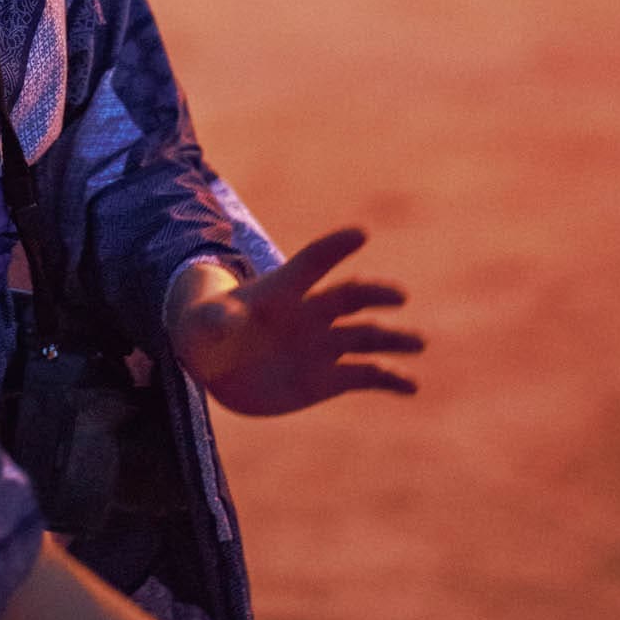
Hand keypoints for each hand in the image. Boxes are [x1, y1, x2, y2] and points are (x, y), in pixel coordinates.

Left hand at [168, 226, 423, 415]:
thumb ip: (216, 319)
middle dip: (374, 294)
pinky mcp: (328, 378)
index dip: (334, 247)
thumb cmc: (206, 333)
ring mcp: (323, 345)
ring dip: (393, 338)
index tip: (360, 233)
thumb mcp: (202, 325)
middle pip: (349, 296)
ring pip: (366, 336)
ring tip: (417, 342)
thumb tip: (227, 319)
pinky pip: (365, 375)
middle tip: (398, 296)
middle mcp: (310, 313)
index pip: (312, 262)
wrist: (217, 366)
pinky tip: (410, 386)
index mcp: (281, 291)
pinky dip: (389, 379)